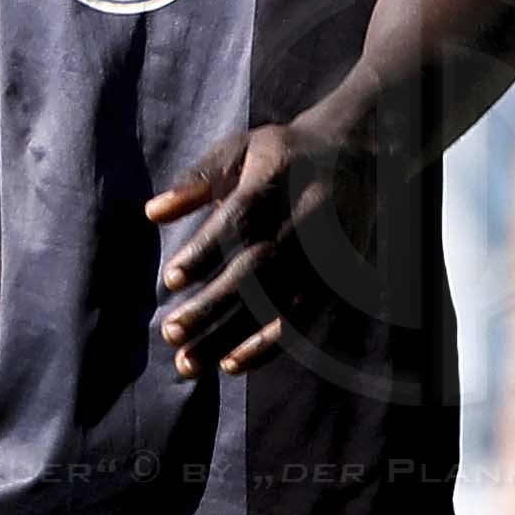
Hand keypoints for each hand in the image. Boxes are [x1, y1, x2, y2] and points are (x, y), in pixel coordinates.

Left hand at [147, 113, 366, 380]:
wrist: (361, 154)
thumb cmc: (283, 155)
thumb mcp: (241, 150)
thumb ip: (197, 180)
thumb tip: (152, 213)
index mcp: (279, 180)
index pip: (241, 220)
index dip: (207, 251)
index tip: (172, 279)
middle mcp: (307, 219)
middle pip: (258, 271)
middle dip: (213, 305)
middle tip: (170, 332)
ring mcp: (326, 254)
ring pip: (278, 304)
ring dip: (232, 336)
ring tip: (189, 362)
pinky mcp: (338, 280)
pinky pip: (302, 322)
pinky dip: (266, 346)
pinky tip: (231, 364)